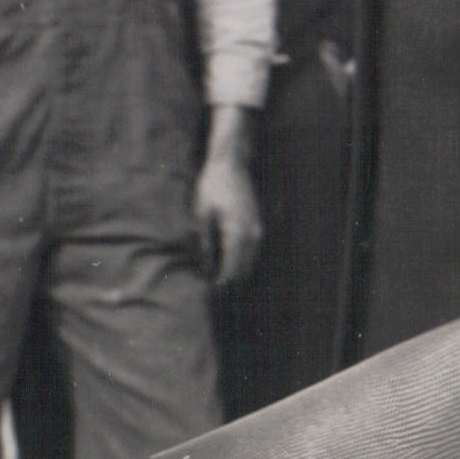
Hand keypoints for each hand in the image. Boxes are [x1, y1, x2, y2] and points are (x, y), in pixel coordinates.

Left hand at [191, 145, 263, 288]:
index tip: (211, 294)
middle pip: (244, 269)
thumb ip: (205, 243)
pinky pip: (252, 251)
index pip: (232, 268)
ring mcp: (258, 229)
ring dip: (237, 272)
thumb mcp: (202, 214)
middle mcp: (252, 234)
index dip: (222, 284)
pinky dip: (242, 260)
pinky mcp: (257, 224)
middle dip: (230, 282)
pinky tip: (229, 263)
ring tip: (220, 281)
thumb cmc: (212, 186)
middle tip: (214, 293)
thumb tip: (206, 267)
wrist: (230, 164)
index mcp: (237, 233)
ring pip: (250, 261)